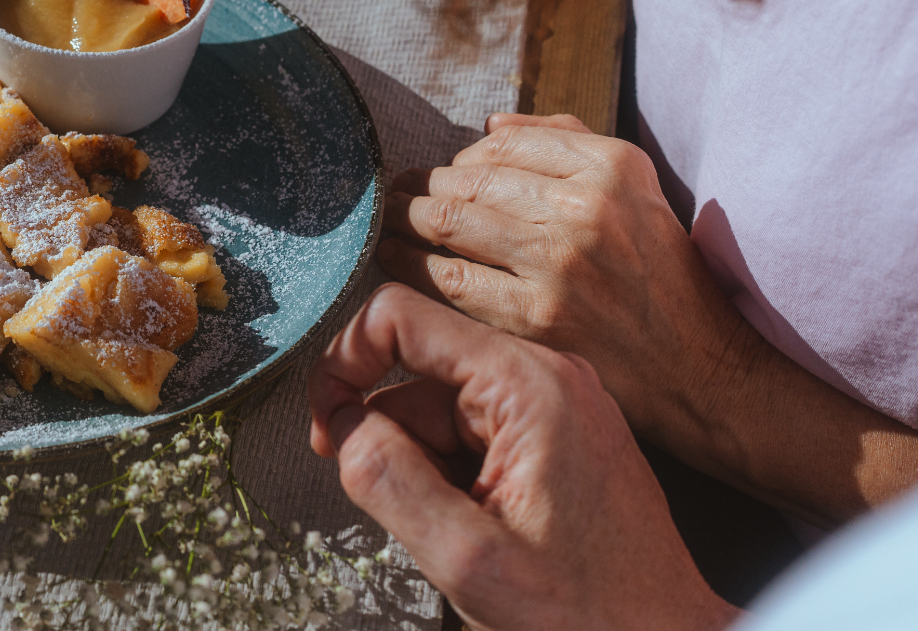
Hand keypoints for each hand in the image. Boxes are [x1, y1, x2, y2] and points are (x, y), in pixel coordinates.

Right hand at [310, 284, 738, 630]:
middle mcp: (545, 375)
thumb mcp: (468, 556)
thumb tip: (342, 428)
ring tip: (456, 533)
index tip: (327, 428)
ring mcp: (554, 403)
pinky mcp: (556, 433)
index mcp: (527, 384)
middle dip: (385, 436)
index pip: (398, 316)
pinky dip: (451, 473)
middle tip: (394, 508)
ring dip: (421, 464)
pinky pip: (472, 431)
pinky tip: (475, 526)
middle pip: (417, 371)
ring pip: (439, 406)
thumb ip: (387, 479)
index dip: (343, 364)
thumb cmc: (590, 613)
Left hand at [376, 113, 743, 447]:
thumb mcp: (636, 190)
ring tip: (385, 219)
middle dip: (422, 186)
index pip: (503, 142)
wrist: (699, 366)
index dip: (461, 156)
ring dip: (402, 218)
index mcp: (612, 166)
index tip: (441, 172)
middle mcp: (584, 207)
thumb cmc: (660, 274)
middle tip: (395, 195)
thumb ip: (568, 142)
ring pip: (448, 222)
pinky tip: (391, 258)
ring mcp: (557, 264)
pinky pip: (447, 280)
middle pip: (467, 179)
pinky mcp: (534, 318)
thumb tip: (491, 124)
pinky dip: (408, 264)